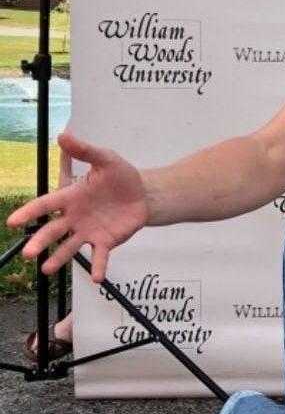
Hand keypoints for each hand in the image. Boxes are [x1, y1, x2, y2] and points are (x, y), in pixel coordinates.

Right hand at [6, 131, 148, 281]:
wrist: (144, 193)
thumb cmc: (120, 176)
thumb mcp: (106, 159)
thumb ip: (86, 150)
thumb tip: (64, 135)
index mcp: (71, 197)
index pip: (46, 204)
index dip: (29, 212)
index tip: (12, 221)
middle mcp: (75, 217)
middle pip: (53, 230)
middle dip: (40, 241)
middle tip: (28, 253)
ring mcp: (89, 231)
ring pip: (69, 246)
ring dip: (58, 258)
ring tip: (47, 268)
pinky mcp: (105, 241)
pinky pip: (99, 256)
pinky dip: (97, 267)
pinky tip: (96, 278)